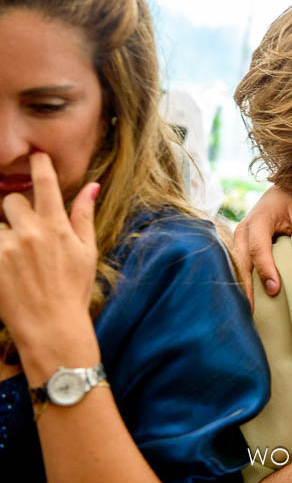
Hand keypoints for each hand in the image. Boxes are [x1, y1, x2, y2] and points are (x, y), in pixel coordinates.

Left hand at [0, 153, 98, 378]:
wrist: (51, 325)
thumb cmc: (73, 289)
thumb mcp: (86, 251)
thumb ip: (84, 215)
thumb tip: (92, 186)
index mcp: (56, 227)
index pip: (44, 184)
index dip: (39, 166)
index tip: (36, 157)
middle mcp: (29, 232)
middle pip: (11, 200)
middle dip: (17, 208)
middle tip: (27, 226)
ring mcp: (6, 248)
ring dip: (6, 232)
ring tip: (19, 254)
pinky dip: (2, 249)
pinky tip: (12, 266)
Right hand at [234, 184, 291, 304]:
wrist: (279, 193)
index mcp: (258, 220)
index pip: (258, 248)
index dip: (265, 269)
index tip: (274, 289)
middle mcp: (243, 231)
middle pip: (240, 261)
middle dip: (245, 286)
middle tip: (252, 311)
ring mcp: (238, 240)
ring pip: (234, 266)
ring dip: (239, 287)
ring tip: (245, 312)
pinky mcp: (239, 248)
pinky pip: (237, 267)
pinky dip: (240, 283)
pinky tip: (246, 301)